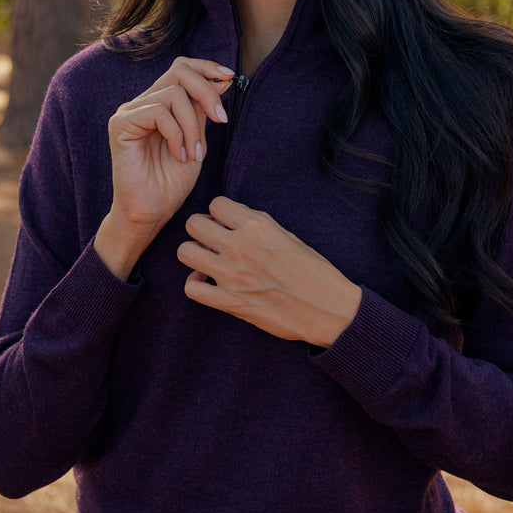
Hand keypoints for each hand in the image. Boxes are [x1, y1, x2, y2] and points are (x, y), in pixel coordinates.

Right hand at [94, 58, 234, 278]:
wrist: (151, 212)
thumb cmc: (171, 182)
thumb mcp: (197, 140)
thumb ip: (203, 110)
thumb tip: (221, 80)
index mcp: (159, 103)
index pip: (182, 68)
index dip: (206, 68)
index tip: (229, 78)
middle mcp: (142, 102)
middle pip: (178, 72)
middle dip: (206, 92)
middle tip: (220, 119)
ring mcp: (129, 112)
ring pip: (172, 93)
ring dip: (192, 124)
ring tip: (194, 152)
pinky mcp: (121, 125)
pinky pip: (157, 111)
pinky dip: (176, 133)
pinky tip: (179, 154)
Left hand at [178, 197, 361, 346]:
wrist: (327, 309)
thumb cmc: (313, 271)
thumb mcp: (288, 236)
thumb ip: (257, 225)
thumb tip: (232, 219)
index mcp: (257, 226)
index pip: (216, 204)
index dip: (219, 213)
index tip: (225, 223)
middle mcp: (240, 246)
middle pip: (193, 224)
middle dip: (201, 228)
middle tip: (212, 239)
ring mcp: (231, 275)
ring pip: (185, 252)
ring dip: (194, 253)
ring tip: (206, 259)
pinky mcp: (229, 302)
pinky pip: (191, 288)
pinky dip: (196, 284)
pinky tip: (208, 282)